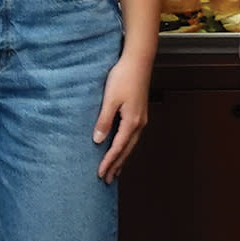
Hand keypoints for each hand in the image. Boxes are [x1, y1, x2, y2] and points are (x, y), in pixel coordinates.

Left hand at [93, 56, 150, 182]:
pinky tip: (122, 147)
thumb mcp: (110, 99)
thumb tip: (98, 140)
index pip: (117, 148)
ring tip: (115, 169)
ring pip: (131, 144)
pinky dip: (126, 146)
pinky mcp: (139, 113)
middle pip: (126, 150)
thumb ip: (104, 121)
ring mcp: (141, 119)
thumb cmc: (123, 77)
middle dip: (117, 165)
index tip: (100, 174)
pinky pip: (132, 136)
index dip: (109, 162)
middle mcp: (139, 124)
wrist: (138, 61)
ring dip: (122, 158)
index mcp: (132, 122)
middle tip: (108, 179)